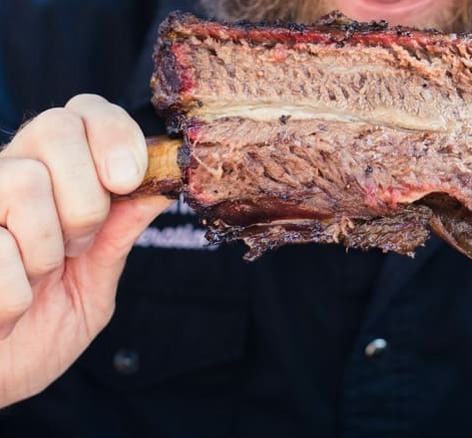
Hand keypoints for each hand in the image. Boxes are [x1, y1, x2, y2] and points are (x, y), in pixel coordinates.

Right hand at [0, 94, 170, 406]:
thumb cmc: (38, 334)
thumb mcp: (94, 283)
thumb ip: (120, 234)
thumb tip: (165, 184)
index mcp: (50, 183)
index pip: (82, 113)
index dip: (113, 133)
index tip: (128, 180)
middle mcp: (6, 180)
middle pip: (55, 127)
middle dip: (87, 196)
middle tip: (77, 245)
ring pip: (24, 179)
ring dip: (46, 247)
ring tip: (34, 279)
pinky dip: (13, 294)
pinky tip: (5, 310)